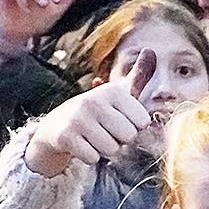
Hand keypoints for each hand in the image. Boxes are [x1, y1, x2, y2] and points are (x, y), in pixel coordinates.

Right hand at [24, 49, 155, 176]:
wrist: (57, 125)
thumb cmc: (97, 112)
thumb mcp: (119, 94)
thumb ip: (138, 76)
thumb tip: (151, 50)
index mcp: (112, 91)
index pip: (143, 123)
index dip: (134, 128)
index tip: (121, 121)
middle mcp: (95, 100)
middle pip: (128, 137)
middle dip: (121, 141)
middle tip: (107, 132)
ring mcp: (78, 117)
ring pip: (111, 150)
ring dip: (105, 151)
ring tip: (94, 138)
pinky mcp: (65, 135)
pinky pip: (93, 158)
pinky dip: (90, 157)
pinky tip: (82, 145)